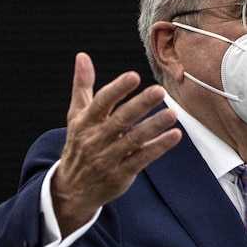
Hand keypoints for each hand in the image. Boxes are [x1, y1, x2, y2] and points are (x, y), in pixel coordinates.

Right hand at [51, 53, 181, 234]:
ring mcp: (108, 158)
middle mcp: (96, 139)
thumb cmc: (79, 145)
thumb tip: (82, 56)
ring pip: (134, 140)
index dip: (118, 89)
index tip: (134, 76)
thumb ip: (83, 86)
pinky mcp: (121, 174)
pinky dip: (158, 147)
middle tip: (159, 91)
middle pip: (120, 120)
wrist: (71, 189)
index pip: (102, 102)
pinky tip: (174, 136)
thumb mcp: (76, 116)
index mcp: (86, 122)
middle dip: (140, 105)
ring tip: (172, 113)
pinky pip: (142, 158)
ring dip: (154, 126)